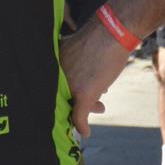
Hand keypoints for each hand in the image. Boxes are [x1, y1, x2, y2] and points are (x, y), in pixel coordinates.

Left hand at [59, 18, 130, 139]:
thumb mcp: (77, 51)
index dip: (62, 95)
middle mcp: (56, 76)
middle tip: (95, 104)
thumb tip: (80, 84)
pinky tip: (85, 132)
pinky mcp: (83, 94)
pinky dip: (82, 126)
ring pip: (72, 106)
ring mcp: (69, 86)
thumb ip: (72, 66)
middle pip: (61, 97)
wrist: (113, 32)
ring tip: (100, 106)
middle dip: (76, 102)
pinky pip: (79, 116)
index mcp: (51, 65)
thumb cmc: (99, 39)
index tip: (70, 100)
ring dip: (84, 110)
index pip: (51, 87)